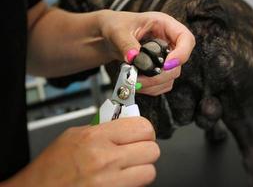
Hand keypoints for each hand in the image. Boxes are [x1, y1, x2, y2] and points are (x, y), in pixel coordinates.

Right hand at [3, 118, 159, 186]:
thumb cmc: (52, 166)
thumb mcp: (75, 135)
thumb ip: (104, 127)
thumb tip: (125, 120)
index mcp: (96, 138)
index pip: (142, 127)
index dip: (145, 129)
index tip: (141, 131)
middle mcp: (106, 160)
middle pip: (152, 150)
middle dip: (146, 148)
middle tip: (136, 148)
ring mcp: (111, 182)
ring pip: (150, 171)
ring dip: (142, 168)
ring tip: (128, 165)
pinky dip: (134, 182)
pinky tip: (121, 178)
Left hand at [98, 10, 194, 95]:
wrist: (109, 36)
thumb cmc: (116, 25)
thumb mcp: (117, 31)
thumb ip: (125, 43)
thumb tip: (133, 57)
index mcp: (164, 25)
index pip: (186, 39)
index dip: (182, 54)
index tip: (166, 65)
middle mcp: (168, 42)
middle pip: (178, 64)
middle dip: (160, 75)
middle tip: (140, 79)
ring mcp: (165, 57)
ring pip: (170, 77)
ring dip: (153, 84)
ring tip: (133, 81)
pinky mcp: (159, 70)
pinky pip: (162, 84)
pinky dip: (151, 88)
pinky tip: (137, 84)